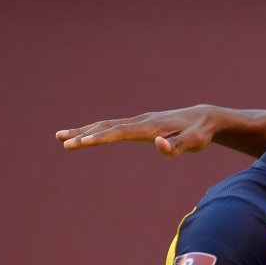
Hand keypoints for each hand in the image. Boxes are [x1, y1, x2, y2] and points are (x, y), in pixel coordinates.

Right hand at [55, 104, 220, 154]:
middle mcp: (141, 121)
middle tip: (62, 141)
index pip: (120, 132)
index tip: (82, 142)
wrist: (204, 118)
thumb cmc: (200, 133)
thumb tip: (158, 144)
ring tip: (61, 137)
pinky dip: (96, 130)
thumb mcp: (194, 143)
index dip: (101, 137)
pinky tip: (85, 136)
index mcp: (150, 127)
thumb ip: (177, 146)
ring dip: (84, 131)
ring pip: (106, 125)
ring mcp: (139, 122)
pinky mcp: (140, 125)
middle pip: (107, 127)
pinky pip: (113, 127)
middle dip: (84, 134)